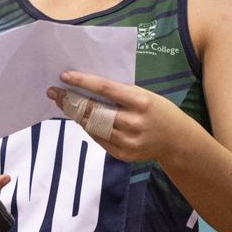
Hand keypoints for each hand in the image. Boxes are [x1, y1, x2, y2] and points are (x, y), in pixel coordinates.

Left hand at [48, 71, 189, 163]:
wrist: (176, 141)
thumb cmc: (157, 110)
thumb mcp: (144, 95)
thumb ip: (120, 92)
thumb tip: (88, 85)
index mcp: (140, 102)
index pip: (105, 89)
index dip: (83, 82)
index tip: (65, 76)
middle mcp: (133, 123)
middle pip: (94, 110)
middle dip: (71, 100)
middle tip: (55, 92)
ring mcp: (128, 142)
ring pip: (92, 126)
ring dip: (75, 114)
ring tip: (63, 103)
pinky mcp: (123, 155)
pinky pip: (98, 138)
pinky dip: (87, 127)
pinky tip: (80, 118)